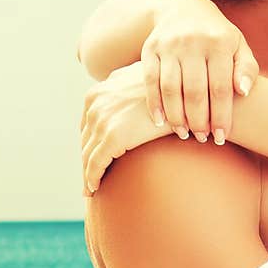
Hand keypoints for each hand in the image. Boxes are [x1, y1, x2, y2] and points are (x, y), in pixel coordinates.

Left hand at [81, 62, 172, 195]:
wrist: (181, 88)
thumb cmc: (167, 84)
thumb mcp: (139, 78)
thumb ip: (126, 85)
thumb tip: (124, 89)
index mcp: (98, 93)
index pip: (87, 125)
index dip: (89, 143)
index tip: (92, 156)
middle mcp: (95, 105)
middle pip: (85, 141)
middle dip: (87, 160)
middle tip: (89, 178)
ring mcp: (102, 120)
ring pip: (87, 155)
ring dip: (87, 173)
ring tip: (90, 189)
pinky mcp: (114, 137)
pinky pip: (96, 164)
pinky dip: (92, 178)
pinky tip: (94, 188)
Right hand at [140, 0, 258, 142]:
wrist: (185, 9)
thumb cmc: (218, 36)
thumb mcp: (238, 46)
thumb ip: (247, 68)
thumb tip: (244, 91)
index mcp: (219, 43)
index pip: (220, 87)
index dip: (220, 115)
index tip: (220, 136)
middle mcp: (193, 42)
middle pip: (195, 91)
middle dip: (198, 120)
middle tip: (202, 138)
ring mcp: (169, 46)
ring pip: (171, 88)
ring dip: (176, 116)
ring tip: (183, 133)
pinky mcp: (150, 49)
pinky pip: (150, 81)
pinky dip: (154, 103)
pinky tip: (160, 121)